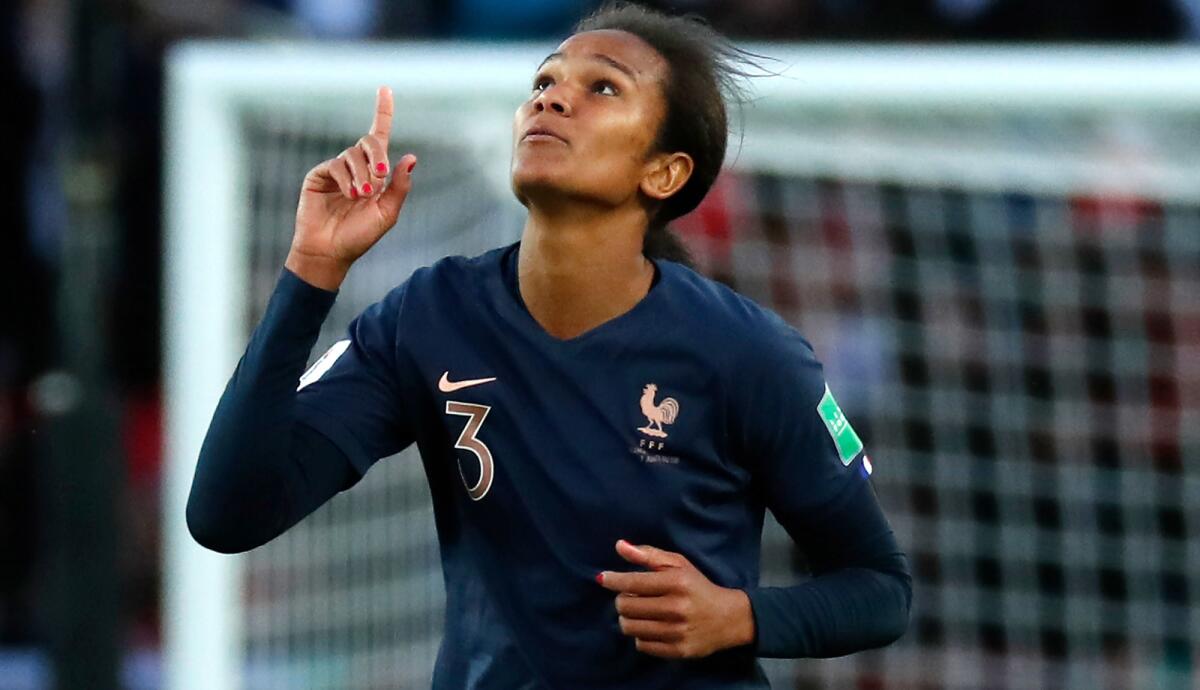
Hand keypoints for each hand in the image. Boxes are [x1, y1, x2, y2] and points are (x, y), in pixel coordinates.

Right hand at [287, 85, 417, 289]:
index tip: (385, 89)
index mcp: (376, 173)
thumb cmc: (360, 236)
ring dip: (363, 174)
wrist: (331, 251)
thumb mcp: (387, 213)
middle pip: (370, 142)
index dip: (383, 112)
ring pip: (353, 154)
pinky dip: (347, 179)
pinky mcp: (319, 175)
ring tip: (362, 196)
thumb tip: (411, 157)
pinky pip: (336, 164)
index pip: (380, 136)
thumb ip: (399, 186)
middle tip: (381, 176)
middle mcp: (357, 167)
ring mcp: (337, 169)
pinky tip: (349, 195)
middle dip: (378, 154)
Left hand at [598, 539, 754, 658]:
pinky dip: (640, 635)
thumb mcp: (678, 564)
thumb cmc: (697, 587)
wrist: (728, 618)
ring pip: (629, 627)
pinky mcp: (677, 650)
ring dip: (628, 618)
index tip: (604, 578)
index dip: (613, 580)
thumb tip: (619, 545)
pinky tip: (651, 627)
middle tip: (632, 596)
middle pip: (626, 605)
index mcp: (676, 582)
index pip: (632, 582)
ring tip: (639, 612)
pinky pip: (641, 644)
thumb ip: (647, 554)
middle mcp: (676, 607)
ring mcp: (677, 631)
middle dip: (623, 599)